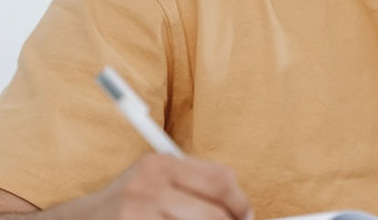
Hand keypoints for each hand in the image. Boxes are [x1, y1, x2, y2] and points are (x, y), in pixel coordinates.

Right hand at [88, 153, 252, 219]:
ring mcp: (139, 213)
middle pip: (214, 213)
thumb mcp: (157, 180)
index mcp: (160, 163)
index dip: (240, 202)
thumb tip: (241, 205)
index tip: (246, 215)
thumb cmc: (130, 202)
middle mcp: (149, 185)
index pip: (220, 180)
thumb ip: (194, 182)